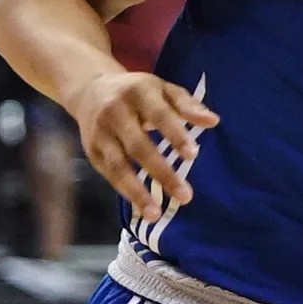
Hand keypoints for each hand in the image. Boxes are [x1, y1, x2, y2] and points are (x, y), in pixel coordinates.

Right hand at [66, 70, 220, 222]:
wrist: (89, 88)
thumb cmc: (139, 92)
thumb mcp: (164, 89)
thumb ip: (188, 105)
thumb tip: (213, 121)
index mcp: (137, 93)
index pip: (158, 116)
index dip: (175, 135)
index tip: (192, 156)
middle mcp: (114, 113)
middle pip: (138, 146)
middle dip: (161, 172)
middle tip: (185, 196)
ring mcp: (100, 133)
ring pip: (118, 165)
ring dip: (136, 191)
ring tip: (156, 214)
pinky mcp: (92, 150)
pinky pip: (109, 174)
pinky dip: (125, 192)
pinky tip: (142, 208)